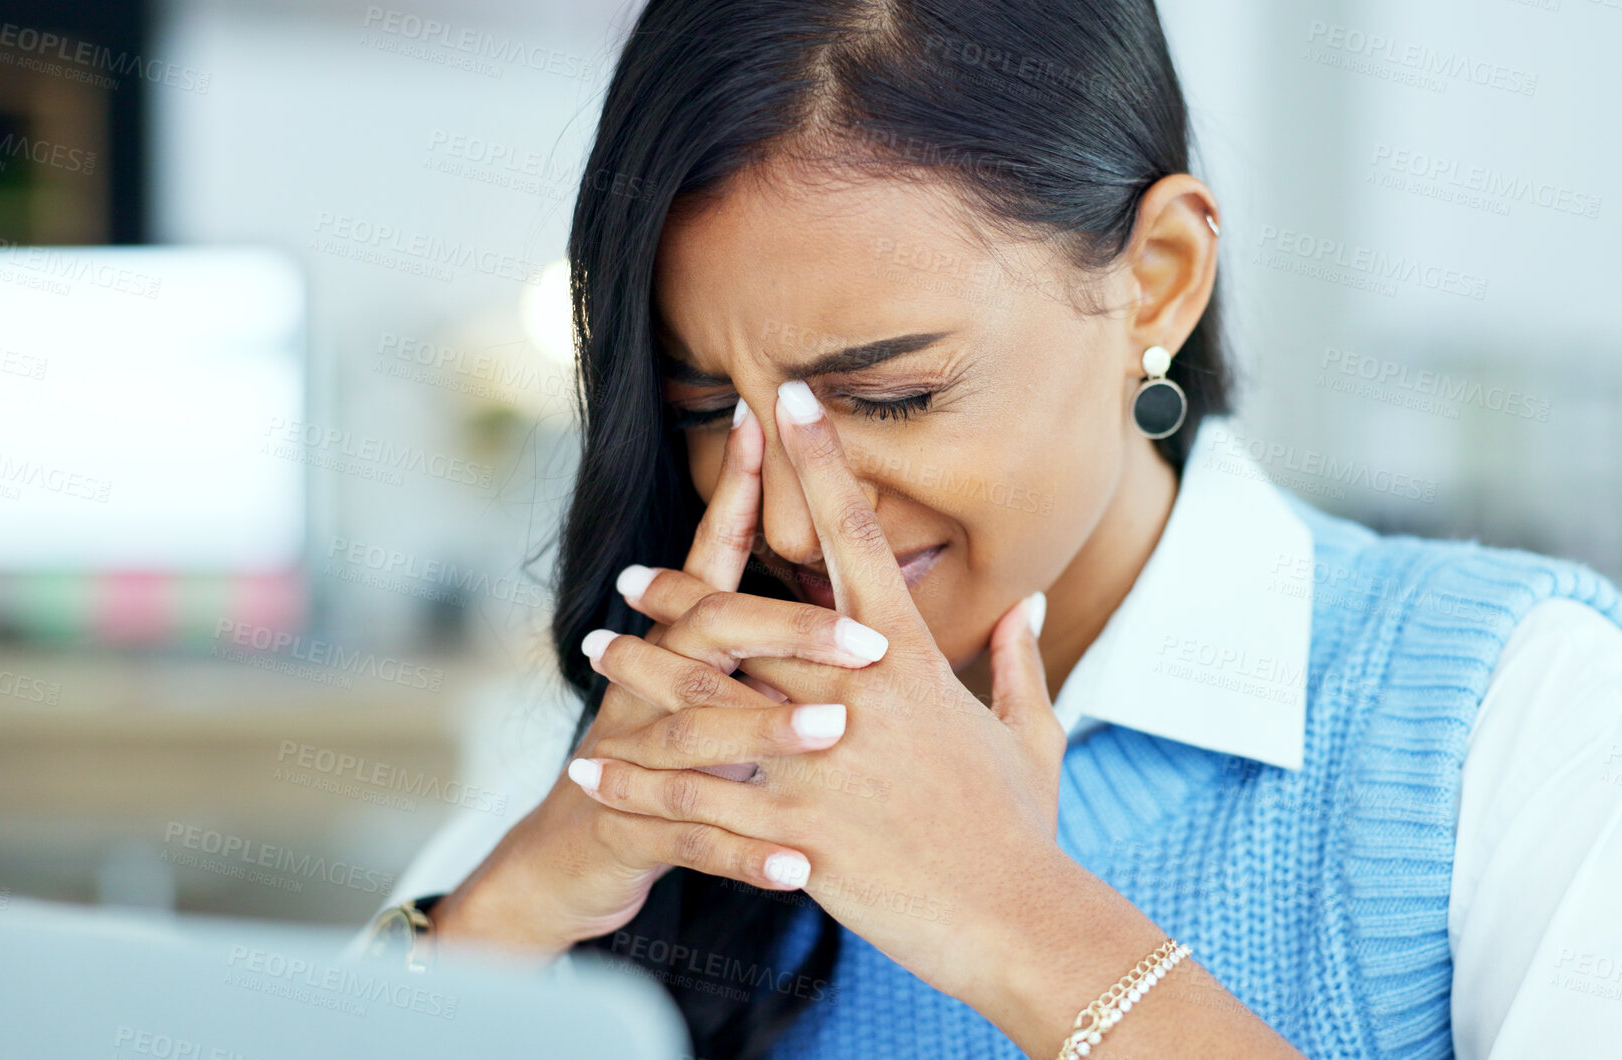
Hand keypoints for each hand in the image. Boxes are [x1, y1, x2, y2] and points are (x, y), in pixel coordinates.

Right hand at [428, 398, 887, 956]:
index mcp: (677, 649)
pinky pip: (690, 838)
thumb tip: (843, 586)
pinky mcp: (622, 828)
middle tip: (868, 638)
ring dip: (768, 730)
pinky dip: (745, 853)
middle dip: (789, 626)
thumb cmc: (663, 769)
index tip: (777, 421)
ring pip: (700, 731)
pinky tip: (800, 867)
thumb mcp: (704, 695)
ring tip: (835, 730)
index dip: (741, 493)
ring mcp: (629, 756)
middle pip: (713, 633)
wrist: (563, 863)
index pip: (713, 558)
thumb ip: (762, 640)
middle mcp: (647, 686)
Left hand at [575, 379, 1069, 1002]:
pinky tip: (588, 772)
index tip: (787, 398)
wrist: (1017, 919)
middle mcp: (856, 697)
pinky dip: (634, 784)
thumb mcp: (1033, 734)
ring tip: (593, 651)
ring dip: (638, 672)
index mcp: (910, 662)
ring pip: (704, 700)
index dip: (820, 461)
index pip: (855, 536)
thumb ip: (1019, 661)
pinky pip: (694, 801)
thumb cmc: (1023, 829)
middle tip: (628, 574)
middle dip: (681, 591)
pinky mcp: (794, 830)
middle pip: (748, 618)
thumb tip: (1026, 605)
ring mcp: (821, 762)